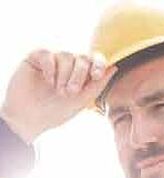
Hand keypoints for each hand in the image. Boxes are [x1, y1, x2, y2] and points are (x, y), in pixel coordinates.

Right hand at [0, 49, 116, 142]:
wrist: (31, 119)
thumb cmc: (57, 112)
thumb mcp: (82, 100)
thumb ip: (98, 85)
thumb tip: (114, 67)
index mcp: (83, 75)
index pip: (95, 61)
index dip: (99, 64)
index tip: (97, 75)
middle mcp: (70, 65)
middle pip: (82, 58)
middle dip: (79, 76)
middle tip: (70, 92)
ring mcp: (54, 60)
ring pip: (66, 56)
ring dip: (64, 75)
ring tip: (58, 91)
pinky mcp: (37, 58)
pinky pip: (48, 54)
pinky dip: (50, 68)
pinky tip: (47, 81)